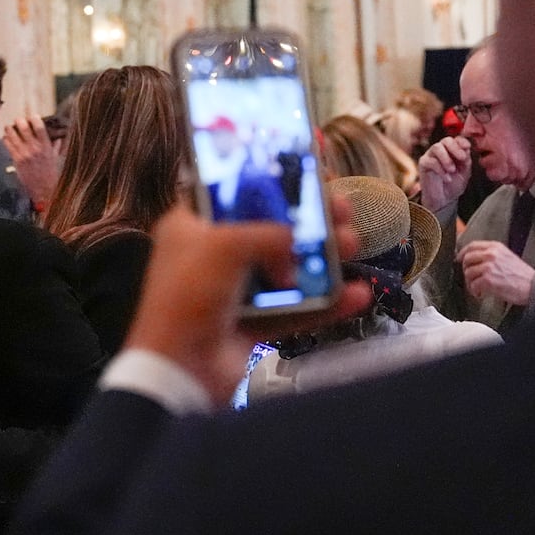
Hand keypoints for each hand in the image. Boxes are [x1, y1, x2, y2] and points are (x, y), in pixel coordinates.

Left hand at [3, 115, 63, 207]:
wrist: (43, 189)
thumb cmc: (51, 174)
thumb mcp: (56, 158)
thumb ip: (56, 146)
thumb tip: (58, 138)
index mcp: (45, 146)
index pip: (39, 126)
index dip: (34, 118)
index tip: (32, 116)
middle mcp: (34, 148)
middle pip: (23, 127)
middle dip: (19, 120)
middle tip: (19, 120)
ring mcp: (24, 154)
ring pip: (12, 134)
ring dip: (10, 128)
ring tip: (11, 128)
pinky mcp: (16, 160)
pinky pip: (7, 144)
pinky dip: (6, 138)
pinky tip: (8, 138)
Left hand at [122, 199, 371, 405]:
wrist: (180, 372)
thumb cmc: (186, 299)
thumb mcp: (223, 247)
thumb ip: (266, 233)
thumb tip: (296, 240)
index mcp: (192, 226)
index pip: (232, 188)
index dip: (265, 174)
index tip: (300, 162)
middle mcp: (212, 254)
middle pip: (270, 226)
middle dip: (309, 217)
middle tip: (340, 207)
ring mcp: (234, 290)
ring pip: (288, 266)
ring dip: (323, 256)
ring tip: (352, 245)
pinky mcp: (253, 323)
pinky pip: (296, 308)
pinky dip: (326, 303)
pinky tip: (355, 294)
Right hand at [418, 135, 472, 213]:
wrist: (444, 200)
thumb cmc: (454, 185)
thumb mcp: (465, 172)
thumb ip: (466, 160)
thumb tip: (466, 148)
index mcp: (452, 151)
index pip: (456, 140)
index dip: (462, 141)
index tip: (467, 147)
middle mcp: (441, 151)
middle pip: (446, 140)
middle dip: (455, 148)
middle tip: (462, 158)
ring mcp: (431, 156)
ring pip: (437, 147)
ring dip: (446, 158)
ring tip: (452, 170)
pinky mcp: (423, 164)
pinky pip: (431, 161)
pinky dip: (440, 169)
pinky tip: (447, 178)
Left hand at [457, 240, 534, 305]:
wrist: (533, 286)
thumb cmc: (522, 275)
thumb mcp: (506, 256)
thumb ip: (491, 255)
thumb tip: (474, 259)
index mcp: (495, 247)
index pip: (472, 245)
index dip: (463, 253)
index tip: (459, 259)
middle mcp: (491, 254)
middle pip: (467, 258)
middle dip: (466, 270)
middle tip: (471, 278)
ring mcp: (488, 267)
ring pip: (468, 273)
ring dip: (470, 283)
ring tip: (478, 288)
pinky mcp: (488, 280)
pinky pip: (473, 285)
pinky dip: (475, 291)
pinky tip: (481, 293)